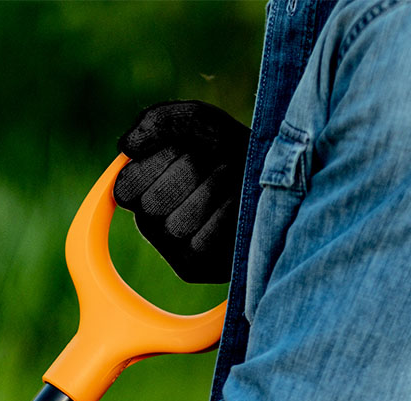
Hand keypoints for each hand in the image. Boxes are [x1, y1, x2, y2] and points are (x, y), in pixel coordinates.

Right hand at [114, 100, 249, 283]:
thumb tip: (126, 147)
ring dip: (213, 193)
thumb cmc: (236, 150)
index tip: (185, 150)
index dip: (158, 162)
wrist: (285, 178)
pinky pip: (202, 243)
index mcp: (141, 190)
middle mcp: (150, 223)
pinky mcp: (194, 269)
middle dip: (191, 173)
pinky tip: (240, 207)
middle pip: (153, 204)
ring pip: (178, 225)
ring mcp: (169, 250)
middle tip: (217, 165)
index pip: (125, 188)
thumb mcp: (202, 123)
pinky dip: (227, 217)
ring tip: (232, 183)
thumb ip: (161, 121)